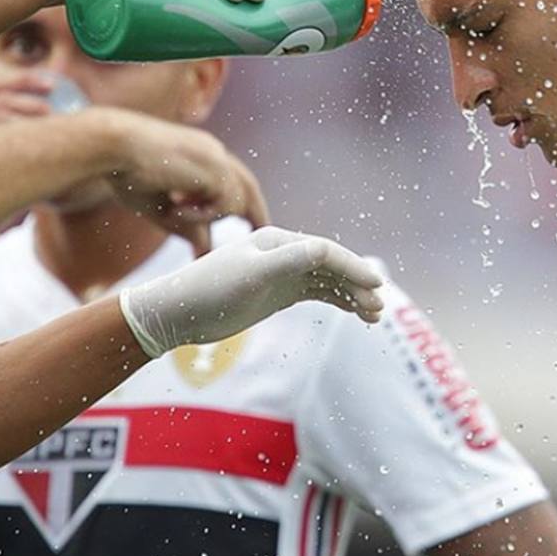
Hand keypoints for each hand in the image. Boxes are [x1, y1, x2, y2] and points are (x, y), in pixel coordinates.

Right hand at [94, 108, 269, 253]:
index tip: (252, 223)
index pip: (232, 179)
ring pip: (234, 202)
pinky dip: (201, 214)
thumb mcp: (161, 205)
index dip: (242, 202)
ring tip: (172, 208)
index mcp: (200, 154)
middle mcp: (212, 152)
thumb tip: (205, 250)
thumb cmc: (124, 173)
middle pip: (248, 186)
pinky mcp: (214, 167)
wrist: (111, 145)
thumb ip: (187, 224)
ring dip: (207, 216)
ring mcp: (216, 158)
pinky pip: (223, 206)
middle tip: (261, 236)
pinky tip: (174, 205)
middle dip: (257, 213)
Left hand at [118, 226, 384, 357]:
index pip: (326, 251)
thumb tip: (326, 250)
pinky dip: (337, 301)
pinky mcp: (278, 293)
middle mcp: (283, 253)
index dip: (352, 267)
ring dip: (352, 294)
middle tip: (380, 305)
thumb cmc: (210, 290)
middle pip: (332, 265)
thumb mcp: (252, 275)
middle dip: (358, 283)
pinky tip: (355, 313)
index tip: (375, 285)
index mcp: (278, 241)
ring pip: (327, 281)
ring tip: (374, 315)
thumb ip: (290, 261)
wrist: (177, 313)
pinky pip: (316, 294)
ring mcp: (282, 273)